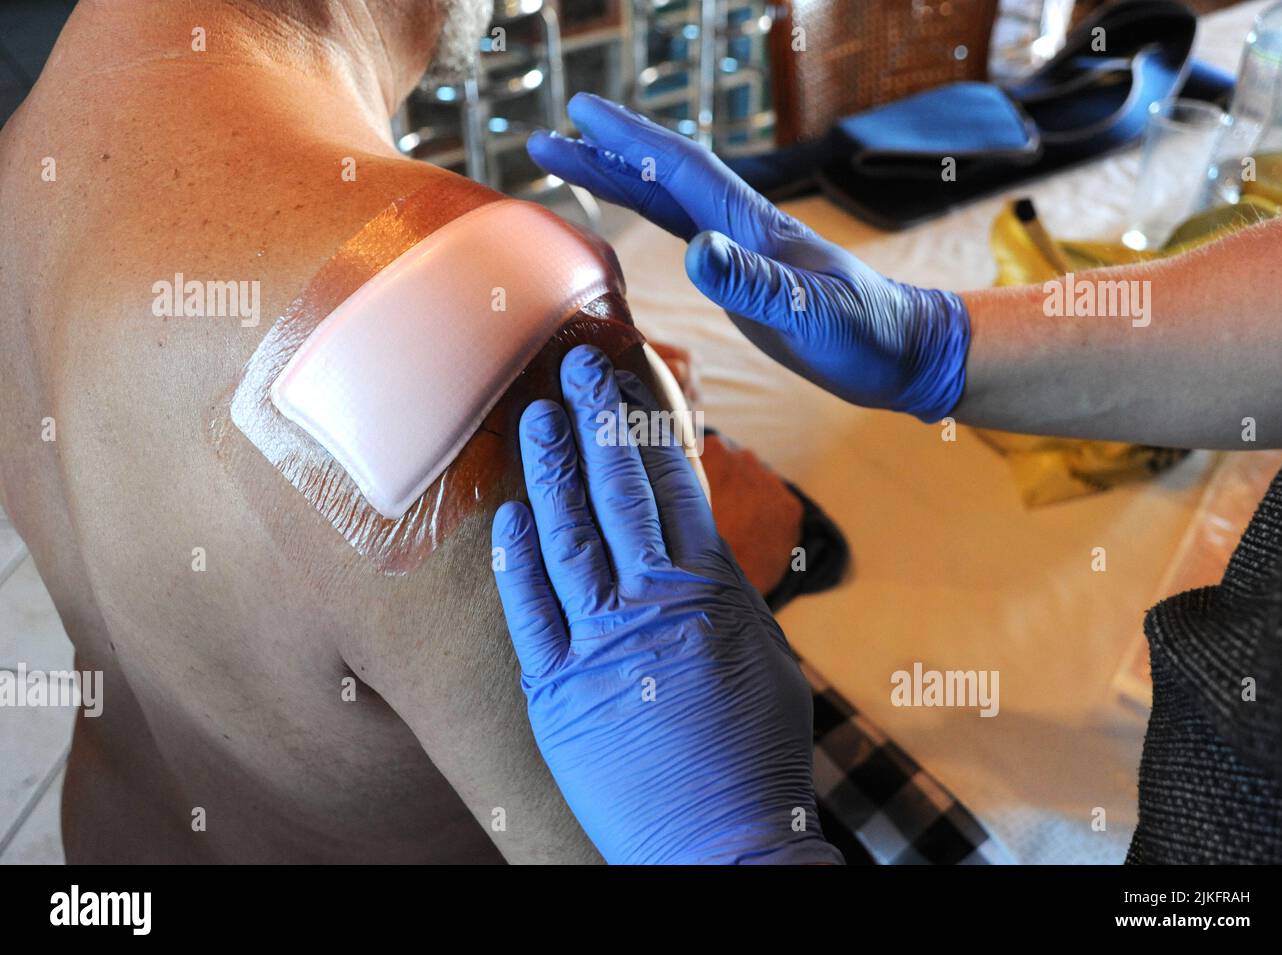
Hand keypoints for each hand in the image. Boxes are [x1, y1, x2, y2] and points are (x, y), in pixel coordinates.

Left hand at [491, 345, 841, 864]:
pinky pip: (529, 609)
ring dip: (549, 471)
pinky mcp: (557, 688)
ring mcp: (598, 644)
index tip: (632, 375)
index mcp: (710, 590)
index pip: (674, 483)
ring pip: (566, 537)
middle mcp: (651, 604)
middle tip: (575, 368)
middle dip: (596, 420)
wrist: (722, 842)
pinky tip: (507, 515)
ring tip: (536, 420)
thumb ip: (726, 592)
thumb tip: (698, 543)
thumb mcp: (765, 655)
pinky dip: (515, 559)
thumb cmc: (756, 753)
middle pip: (616, 492)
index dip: (648, 422)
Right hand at [526, 93, 970, 421]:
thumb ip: (755, 282)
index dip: (628, 142)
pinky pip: (682, 235)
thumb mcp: (812, 314)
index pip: (680, 171)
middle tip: (548, 139)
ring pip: (668, 203)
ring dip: (619, 181)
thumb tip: (695, 251)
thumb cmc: (867, 335)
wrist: (903, 352)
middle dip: (605, 154)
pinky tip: (631, 216)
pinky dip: (649, 216)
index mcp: (753, 226)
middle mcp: (742, 229)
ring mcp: (741, 251)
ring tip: (570, 166)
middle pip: (662, 178)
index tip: (579, 116)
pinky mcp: (744, 279)